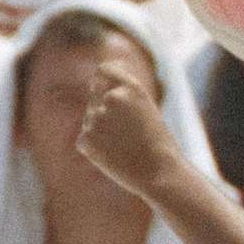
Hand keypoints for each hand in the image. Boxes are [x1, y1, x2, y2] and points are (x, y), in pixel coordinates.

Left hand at [72, 65, 186, 197]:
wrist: (159, 174)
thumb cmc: (158, 144)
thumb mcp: (145, 108)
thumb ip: (122, 95)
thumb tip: (94, 83)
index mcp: (131, 87)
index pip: (103, 70)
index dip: (103, 78)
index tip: (104, 85)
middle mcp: (111, 98)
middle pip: (95, 95)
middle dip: (104, 108)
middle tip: (124, 131)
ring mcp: (95, 118)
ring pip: (91, 118)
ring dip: (102, 129)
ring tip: (123, 146)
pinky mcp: (85, 139)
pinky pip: (85, 138)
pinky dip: (96, 148)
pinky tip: (114, 156)